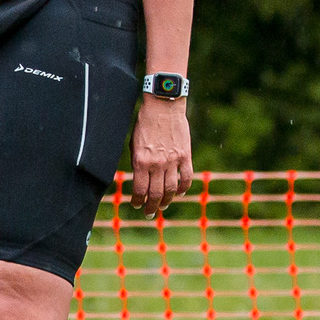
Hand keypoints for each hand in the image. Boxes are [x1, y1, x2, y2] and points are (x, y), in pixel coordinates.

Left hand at [126, 96, 193, 214]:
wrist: (163, 106)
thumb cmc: (145, 123)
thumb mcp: (134, 143)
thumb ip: (137, 162)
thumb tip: (138, 180)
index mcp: (141, 160)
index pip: (139, 189)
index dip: (137, 201)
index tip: (136, 205)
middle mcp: (157, 163)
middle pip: (155, 194)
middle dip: (151, 207)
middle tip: (149, 213)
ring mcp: (173, 161)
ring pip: (171, 189)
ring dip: (166, 201)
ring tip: (162, 206)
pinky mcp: (185, 156)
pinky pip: (186, 178)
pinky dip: (182, 189)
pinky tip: (178, 193)